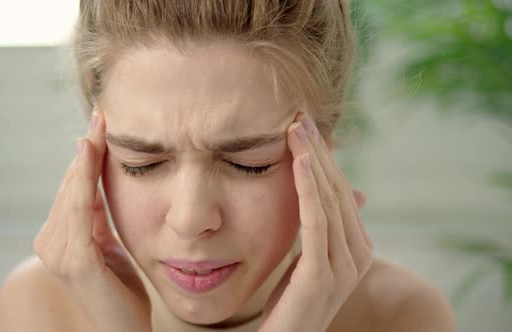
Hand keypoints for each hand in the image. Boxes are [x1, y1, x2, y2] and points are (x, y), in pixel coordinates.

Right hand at [33, 107, 150, 331]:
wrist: (125, 330)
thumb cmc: (120, 290)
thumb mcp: (108, 244)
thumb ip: (97, 216)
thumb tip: (95, 179)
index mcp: (61, 237)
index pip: (74, 187)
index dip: (87, 154)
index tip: (101, 122)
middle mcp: (51, 241)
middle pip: (71, 184)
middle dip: (88, 148)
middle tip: (102, 112)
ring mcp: (58, 251)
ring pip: (72, 191)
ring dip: (86, 156)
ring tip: (99, 124)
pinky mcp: (74, 259)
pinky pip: (79, 209)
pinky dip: (83, 179)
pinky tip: (90, 153)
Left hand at [258, 114, 373, 331]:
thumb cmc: (292, 302)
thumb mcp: (310, 259)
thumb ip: (325, 228)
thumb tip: (349, 194)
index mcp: (357, 247)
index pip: (341, 192)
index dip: (325, 157)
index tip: (306, 126)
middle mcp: (358, 255)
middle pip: (338, 190)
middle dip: (319, 151)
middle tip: (300, 115)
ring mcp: (343, 267)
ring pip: (329, 201)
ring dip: (312, 161)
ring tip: (297, 128)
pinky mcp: (322, 276)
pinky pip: (316, 223)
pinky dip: (309, 190)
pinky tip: (301, 162)